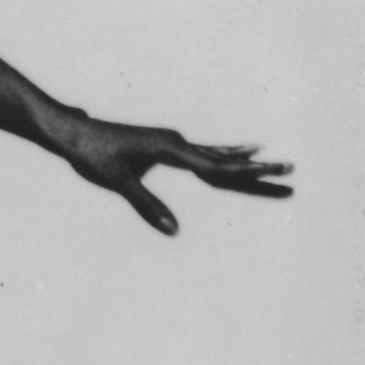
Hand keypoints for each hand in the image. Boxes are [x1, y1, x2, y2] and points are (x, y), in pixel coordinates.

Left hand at [55, 114, 292, 234]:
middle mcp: (176, 142)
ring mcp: (171, 142)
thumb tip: (174, 231)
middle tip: (294, 171)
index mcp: (170, 149)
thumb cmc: (91, 155)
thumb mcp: (119, 182)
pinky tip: (243, 151)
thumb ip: (148, 206)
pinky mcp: (165, 144)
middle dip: (259, 170)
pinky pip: (203, 153)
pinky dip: (225, 155)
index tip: (275, 172)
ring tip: (278, 163)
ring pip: (217, 156)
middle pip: (224, 162)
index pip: (216, 167)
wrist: (70, 132)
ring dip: (247, 163)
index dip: (247, 173)